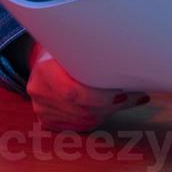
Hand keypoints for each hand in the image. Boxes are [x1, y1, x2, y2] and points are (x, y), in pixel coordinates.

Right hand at [24, 41, 149, 131]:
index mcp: (45, 69)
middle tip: (132, 96)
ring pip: (84, 120)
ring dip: (107, 112)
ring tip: (124, 100)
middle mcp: (40, 91)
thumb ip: (94, 55)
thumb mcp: (75, 45)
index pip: (74, 93)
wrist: (43, 58)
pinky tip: (108, 108)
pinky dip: (97, 119)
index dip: (101, 98)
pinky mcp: (47, 119)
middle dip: (111, 106)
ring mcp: (41, 108)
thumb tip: (132, 62)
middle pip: (82, 109)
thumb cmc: (65, 49)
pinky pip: (78, 126)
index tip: (122, 93)